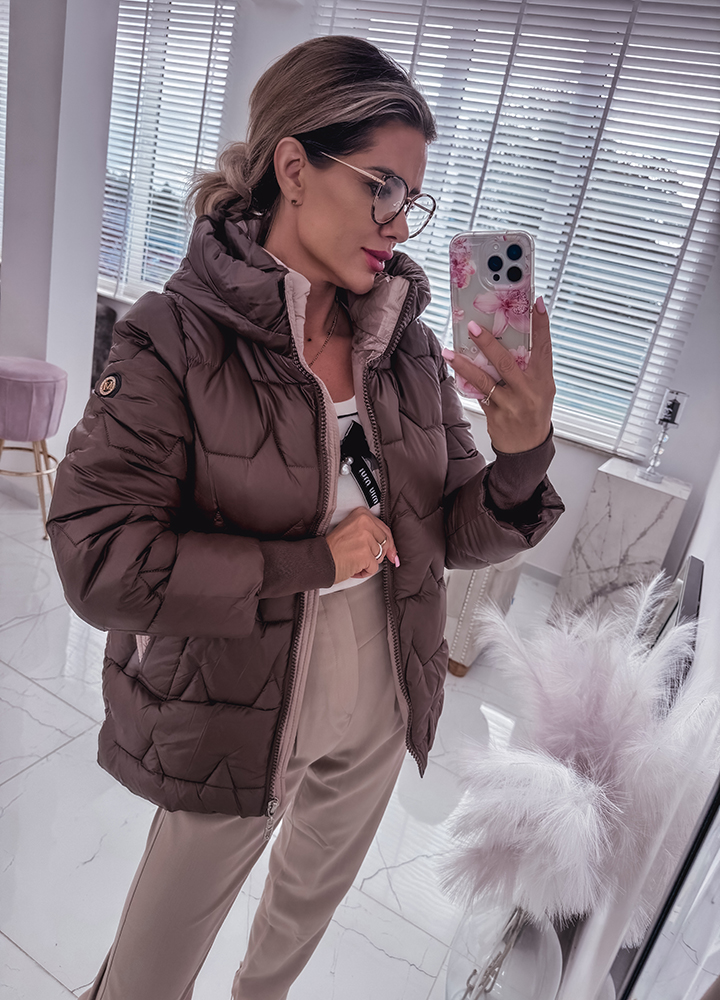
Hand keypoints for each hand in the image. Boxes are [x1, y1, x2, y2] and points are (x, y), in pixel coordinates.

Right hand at [326, 508, 398, 583]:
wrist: (319, 559)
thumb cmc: (334, 548)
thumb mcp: (354, 532)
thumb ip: (374, 537)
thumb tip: (394, 555)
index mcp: (362, 514)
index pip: (385, 530)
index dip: (388, 544)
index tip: (389, 553)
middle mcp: (365, 522)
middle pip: (385, 543)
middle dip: (377, 554)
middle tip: (363, 558)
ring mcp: (365, 538)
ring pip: (379, 556)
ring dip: (368, 563)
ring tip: (353, 560)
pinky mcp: (364, 554)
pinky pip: (374, 568)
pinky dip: (364, 572)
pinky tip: (353, 568)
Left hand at [442, 297, 554, 452]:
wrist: (528, 449)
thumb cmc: (534, 413)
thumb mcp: (541, 389)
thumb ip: (529, 368)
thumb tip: (507, 341)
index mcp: (544, 381)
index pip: (544, 348)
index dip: (542, 325)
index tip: (538, 303)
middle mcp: (529, 392)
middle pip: (507, 363)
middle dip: (489, 343)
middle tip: (474, 326)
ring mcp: (511, 405)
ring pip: (485, 380)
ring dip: (465, 365)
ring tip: (449, 352)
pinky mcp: (495, 416)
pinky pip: (478, 395)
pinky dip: (467, 382)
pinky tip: (455, 371)